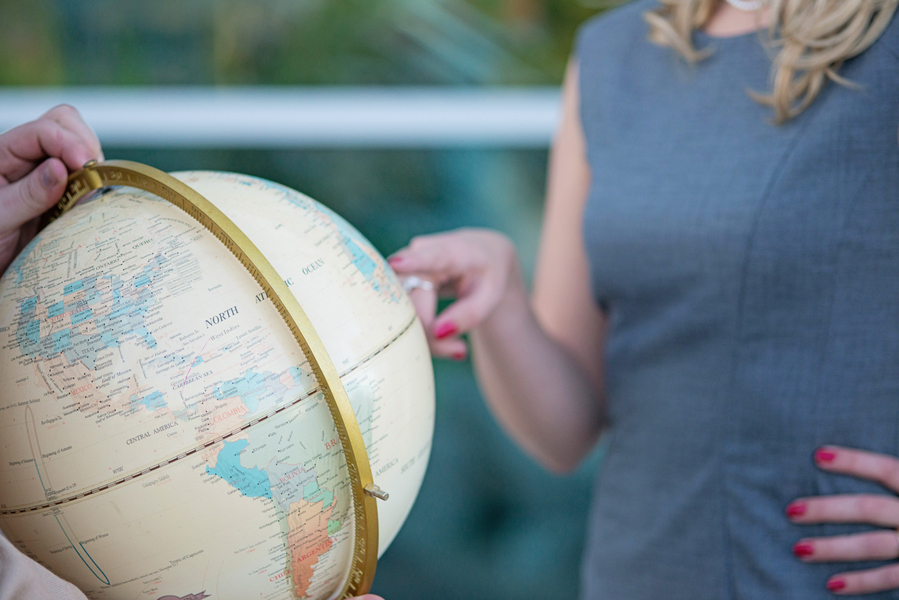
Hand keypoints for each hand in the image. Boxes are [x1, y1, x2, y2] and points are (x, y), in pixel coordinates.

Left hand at [0, 105, 102, 274]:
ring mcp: (45, 173)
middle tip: (94, 176)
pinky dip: (96, 184)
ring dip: (94, 167)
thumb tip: (60, 169)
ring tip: (92, 193)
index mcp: (3, 154)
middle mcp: (25, 158)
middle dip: (85, 145)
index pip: (44, 129)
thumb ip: (28, 194)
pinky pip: (86, 176)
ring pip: (80, 148)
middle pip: (65, 124)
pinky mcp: (62, 192)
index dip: (69, 143)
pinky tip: (92, 202)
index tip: (87, 167)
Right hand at [388, 228, 525, 359]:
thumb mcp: (490, 296)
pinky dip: (416, 328)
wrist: (480, 253)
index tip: (397, 264)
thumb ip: (467, 315)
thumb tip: (438, 333)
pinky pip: (398, 309)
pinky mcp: (394, 276)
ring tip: (454, 346)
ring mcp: (404, 261)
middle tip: (459, 351)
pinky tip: (438, 334)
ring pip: (399, 307)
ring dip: (421, 334)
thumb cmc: (486, 274)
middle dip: (429, 332)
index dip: (413, 262)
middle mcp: (420, 251)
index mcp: (453, 251)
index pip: (431, 257)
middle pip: (412, 298)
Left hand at [788, 446, 898, 594]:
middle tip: (791, 510)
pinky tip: (831, 584)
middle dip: (829, 510)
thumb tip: (854, 457)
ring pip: (873, 546)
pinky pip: (891, 578)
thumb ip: (898, 474)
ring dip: (834, 549)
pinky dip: (861, 583)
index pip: (888, 470)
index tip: (817, 455)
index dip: (854, 462)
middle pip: (870, 509)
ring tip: (798, 549)